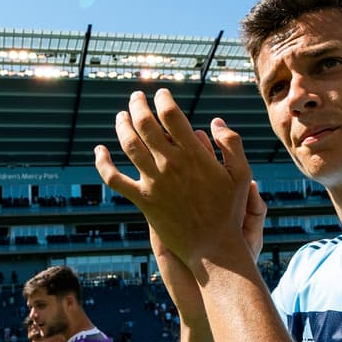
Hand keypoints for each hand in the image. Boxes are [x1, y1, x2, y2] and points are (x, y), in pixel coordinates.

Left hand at [95, 90, 255, 272]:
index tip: (162, 94)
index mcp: (194, 154)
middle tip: (136, 98)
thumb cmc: (229, 212)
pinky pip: (114, 179)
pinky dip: (103, 163)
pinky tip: (99, 151)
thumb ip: (231, 144)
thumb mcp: (241, 176)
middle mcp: (170, 164)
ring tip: (121, 116)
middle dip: (138, 105)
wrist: (213, 248)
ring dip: (122, 125)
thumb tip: (215, 121)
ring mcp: (153, 182)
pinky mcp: (142, 200)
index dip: (163, 99)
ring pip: (129, 144)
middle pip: (145, 123)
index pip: (171, 114)